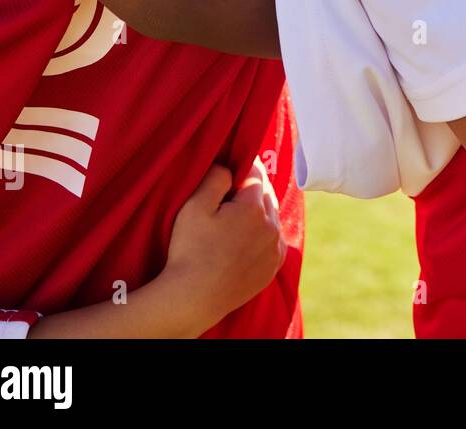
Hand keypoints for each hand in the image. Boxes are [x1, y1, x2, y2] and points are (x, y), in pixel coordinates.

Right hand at [158, 159, 287, 334]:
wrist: (194, 298)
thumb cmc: (190, 250)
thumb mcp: (194, 206)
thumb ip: (215, 178)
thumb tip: (229, 166)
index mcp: (254, 207)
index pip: (255, 175)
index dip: (242, 169)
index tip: (233, 170)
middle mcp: (271, 226)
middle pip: (266, 195)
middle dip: (252, 190)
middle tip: (232, 193)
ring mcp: (275, 248)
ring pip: (272, 217)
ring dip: (259, 212)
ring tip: (238, 216)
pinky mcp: (274, 266)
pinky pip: (274, 240)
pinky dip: (265, 234)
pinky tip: (247, 238)